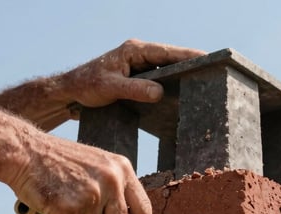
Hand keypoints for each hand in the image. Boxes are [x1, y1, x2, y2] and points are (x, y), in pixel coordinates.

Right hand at [10, 132, 154, 213]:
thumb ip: (114, 191)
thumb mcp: (96, 166)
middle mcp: (111, 181)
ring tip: (64, 208)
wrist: (25, 152)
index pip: (142, 208)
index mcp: (121, 169)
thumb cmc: (57, 161)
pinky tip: (52, 209)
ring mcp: (91, 194)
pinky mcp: (70, 207)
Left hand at [55, 39, 205, 108]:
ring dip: (180, 77)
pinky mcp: (136, 78)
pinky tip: (180, 96)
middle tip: (211, 72)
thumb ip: (135, 90)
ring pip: (165, 70)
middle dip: (189, 65)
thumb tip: (159, 93)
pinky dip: (168, 86)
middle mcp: (138, 55)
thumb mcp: (111, 88)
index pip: (167, 52)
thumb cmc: (86, 85)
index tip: (207, 58)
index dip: (188, 55)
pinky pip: (158, 80)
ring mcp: (138, 66)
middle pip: (171, 59)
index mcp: (134, 50)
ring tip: (201, 83)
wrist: (69, 93)